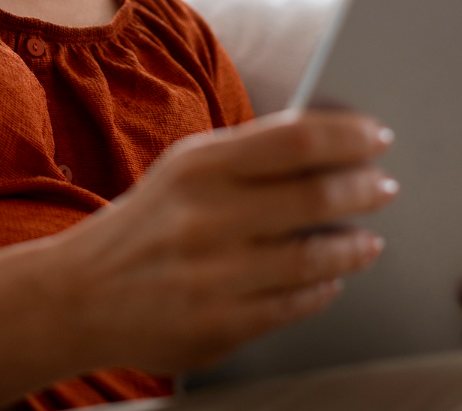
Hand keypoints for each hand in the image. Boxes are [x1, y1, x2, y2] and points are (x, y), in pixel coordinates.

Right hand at [47, 109, 397, 373]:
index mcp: (198, 166)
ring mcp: (213, 275)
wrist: (77, 296)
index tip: (377, 136)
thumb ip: (248, 156)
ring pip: (314, 258)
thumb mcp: (184, 171)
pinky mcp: (218, 326)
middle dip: (363, 188)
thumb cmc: (149, 225)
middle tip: (383, 187)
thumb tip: (331, 142)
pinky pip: (294, 304)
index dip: (348, 135)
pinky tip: (330, 278)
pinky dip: (323, 288)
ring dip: (353, 246)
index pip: (295, 139)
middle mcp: (205, 217)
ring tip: (367, 240)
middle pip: (315, 195)